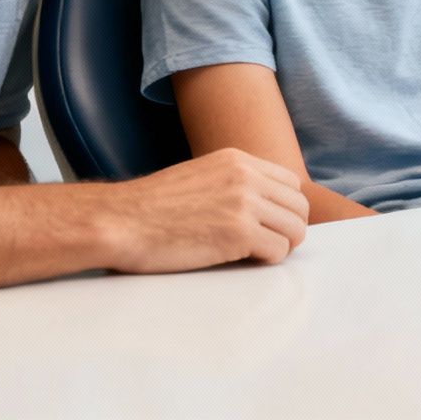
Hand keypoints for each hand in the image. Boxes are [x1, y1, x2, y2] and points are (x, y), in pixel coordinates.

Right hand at [109, 148, 309, 270]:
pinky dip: (267, 261)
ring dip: (281, 246)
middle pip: (299, 207)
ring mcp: (244, 204)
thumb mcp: (200, 177)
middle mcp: (246, 177)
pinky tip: (243, 261)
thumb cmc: (151, 207)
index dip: (284, 208)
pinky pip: (278, 251)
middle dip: (289, 229)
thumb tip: (262, 204)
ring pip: (295, 229)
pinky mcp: (239, 234)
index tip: (269, 225)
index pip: (291, 183)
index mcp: (237, 160)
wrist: (120, 221)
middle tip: (267, 245)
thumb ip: (232, 183)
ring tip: (255, 254)